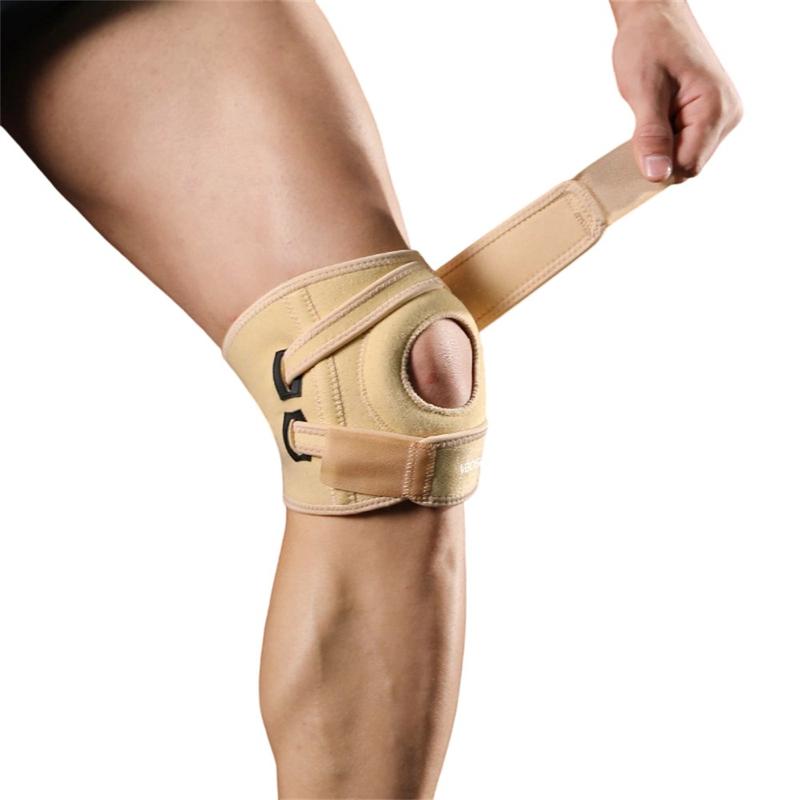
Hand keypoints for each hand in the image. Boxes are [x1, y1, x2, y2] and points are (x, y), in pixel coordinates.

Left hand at [610, 0, 742, 181]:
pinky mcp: (711, 116)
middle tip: (645, 120)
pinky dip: (666, 139)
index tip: (638, 145)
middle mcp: (727, 116)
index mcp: (716, 109)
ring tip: (653, 112)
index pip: (688, 166)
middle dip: (660, 154)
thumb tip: (656, 174)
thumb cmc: (650, 43)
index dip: (658, 165)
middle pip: (688, 165)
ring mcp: (721, 117)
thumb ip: (651, 136)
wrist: (656, 15)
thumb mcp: (644, 91)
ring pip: (685, 157)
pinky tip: (658, 115)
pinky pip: (685, 144)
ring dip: (662, 145)